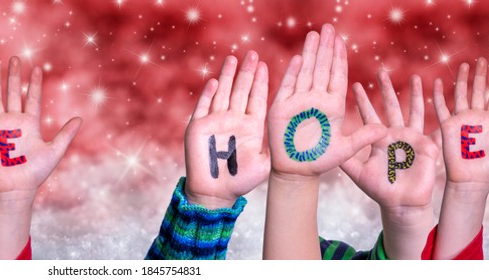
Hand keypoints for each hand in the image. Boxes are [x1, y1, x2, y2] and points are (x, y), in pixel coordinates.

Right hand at [0, 57, 81, 197]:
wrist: (14, 188)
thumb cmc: (34, 174)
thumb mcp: (54, 151)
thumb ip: (65, 134)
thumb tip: (80, 119)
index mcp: (30, 124)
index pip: (32, 98)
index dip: (34, 83)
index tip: (37, 68)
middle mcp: (13, 122)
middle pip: (13, 93)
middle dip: (14, 76)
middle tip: (15, 58)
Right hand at [183, 50, 269, 208]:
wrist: (216, 193)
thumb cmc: (241, 182)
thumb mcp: (264, 165)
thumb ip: (274, 149)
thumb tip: (291, 137)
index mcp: (251, 126)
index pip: (257, 98)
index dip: (261, 82)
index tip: (265, 65)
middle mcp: (234, 120)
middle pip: (241, 91)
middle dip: (247, 73)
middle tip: (253, 54)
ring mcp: (216, 122)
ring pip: (222, 93)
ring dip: (227, 76)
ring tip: (233, 59)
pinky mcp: (198, 128)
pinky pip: (203, 107)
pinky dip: (208, 94)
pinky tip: (214, 82)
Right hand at [267, 24, 385, 178]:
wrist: (297, 171)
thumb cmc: (321, 161)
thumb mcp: (346, 150)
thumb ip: (363, 138)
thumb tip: (384, 131)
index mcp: (332, 106)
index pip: (337, 76)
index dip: (339, 58)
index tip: (341, 41)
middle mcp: (316, 100)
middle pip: (322, 68)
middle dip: (326, 48)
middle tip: (329, 28)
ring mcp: (298, 101)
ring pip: (306, 72)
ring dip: (310, 53)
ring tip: (314, 34)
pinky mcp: (282, 107)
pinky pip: (288, 85)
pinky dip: (293, 72)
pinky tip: (299, 58)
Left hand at [342, 71, 438, 258]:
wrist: (402, 203)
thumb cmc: (380, 189)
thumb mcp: (358, 173)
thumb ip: (344, 159)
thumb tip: (323, 148)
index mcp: (379, 138)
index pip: (369, 114)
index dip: (363, 100)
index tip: (355, 84)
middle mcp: (396, 134)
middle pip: (391, 106)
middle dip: (386, 89)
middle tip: (381, 71)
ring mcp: (412, 138)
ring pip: (414, 110)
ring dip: (415, 94)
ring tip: (414, 76)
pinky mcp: (427, 145)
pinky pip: (436, 127)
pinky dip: (440, 113)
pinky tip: (442, 101)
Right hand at [433, 58, 488, 188]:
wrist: (471, 179)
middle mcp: (476, 117)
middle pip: (478, 90)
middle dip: (481, 75)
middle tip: (482, 60)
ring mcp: (461, 120)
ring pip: (461, 94)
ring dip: (463, 79)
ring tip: (465, 65)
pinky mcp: (447, 126)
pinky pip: (441, 107)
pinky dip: (438, 95)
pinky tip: (437, 82)